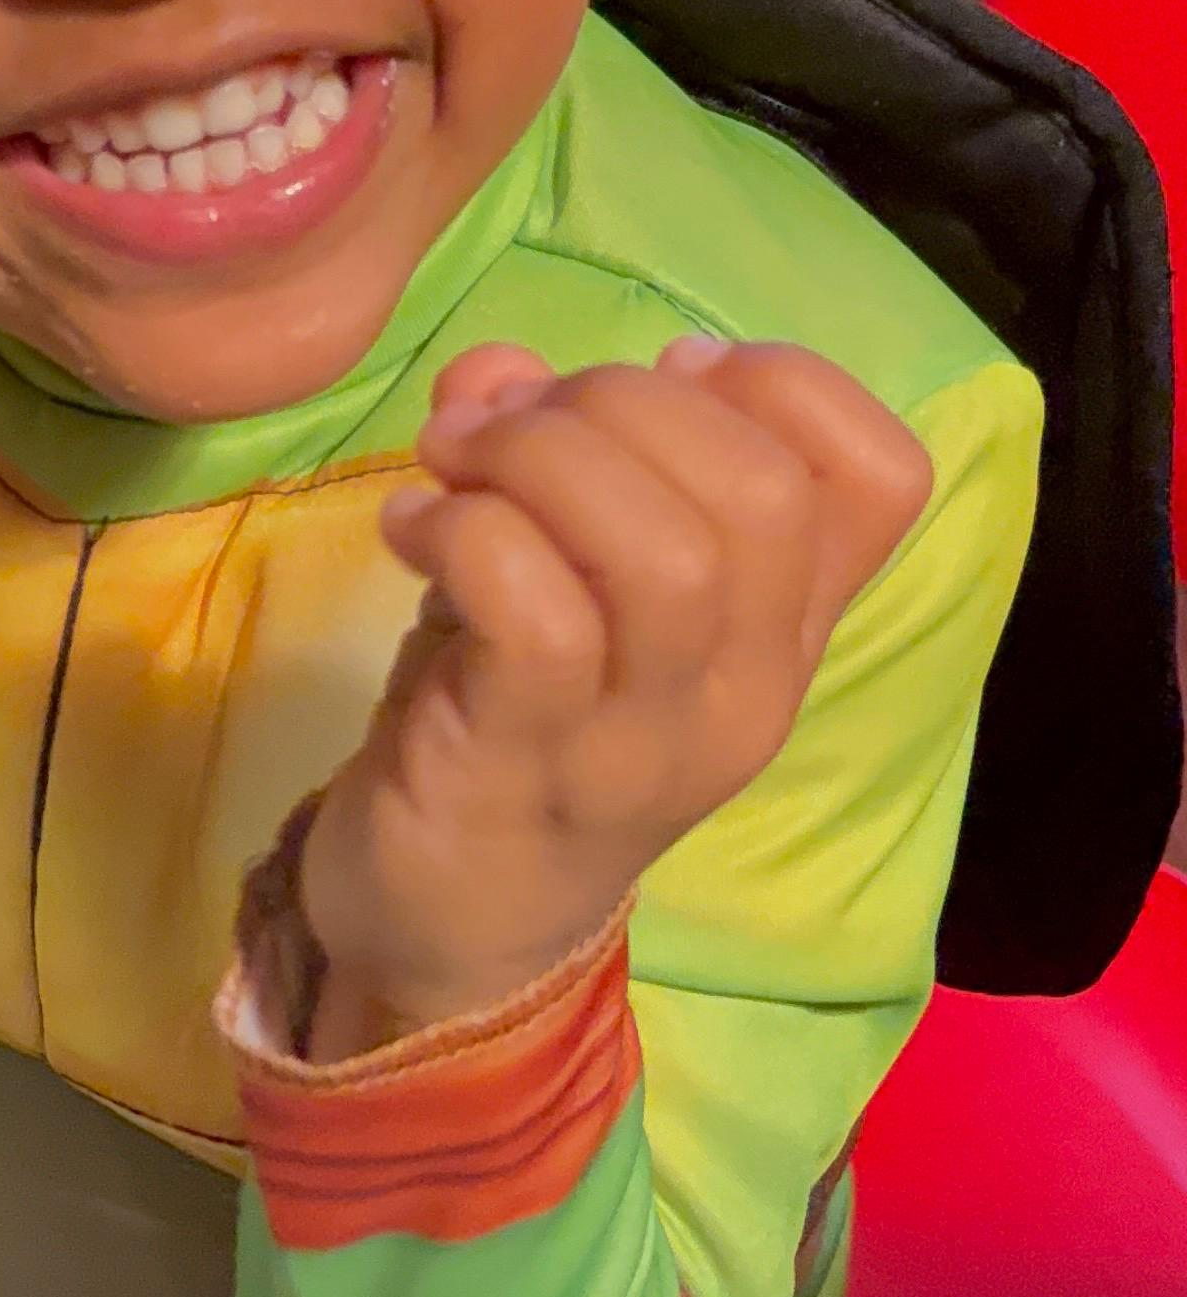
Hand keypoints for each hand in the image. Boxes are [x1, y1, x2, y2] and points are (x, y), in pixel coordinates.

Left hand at [296, 335, 934, 1054]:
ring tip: (455, 469)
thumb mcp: (560, 571)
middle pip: (761, 491)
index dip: (781, 381)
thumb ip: (549, 455)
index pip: (884, 475)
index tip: (661, 372)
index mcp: (781, 631)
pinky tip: (412, 532)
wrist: (446, 928)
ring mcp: (644, 738)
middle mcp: (744, 686)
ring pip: (662, 549)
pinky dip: (468, 534)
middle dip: (619, 401)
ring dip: (539, 461)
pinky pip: (539, 614)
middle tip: (507, 427)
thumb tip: (498, 369)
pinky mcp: (530, 766)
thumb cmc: (518, 722)